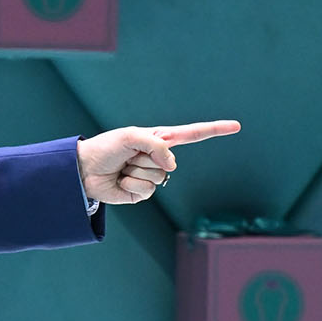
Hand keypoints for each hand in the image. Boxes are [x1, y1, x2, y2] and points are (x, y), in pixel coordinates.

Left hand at [77, 120, 241, 204]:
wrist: (84, 170)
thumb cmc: (106, 147)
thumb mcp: (131, 137)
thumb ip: (156, 146)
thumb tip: (172, 167)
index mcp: (159, 139)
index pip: (193, 134)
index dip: (215, 130)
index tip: (236, 127)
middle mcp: (159, 158)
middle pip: (168, 162)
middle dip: (144, 159)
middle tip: (126, 156)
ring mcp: (152, 177)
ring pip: (158, 178)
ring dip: (136, 173)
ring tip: (122, 168)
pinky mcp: (143, 193)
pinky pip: (147, 191)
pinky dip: (131, 186)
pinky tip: (120, 181)